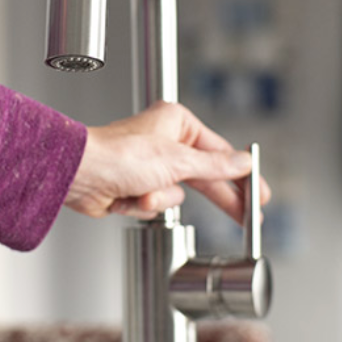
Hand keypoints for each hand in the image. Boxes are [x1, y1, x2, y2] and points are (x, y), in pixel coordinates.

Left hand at [65, 101, 270, 222]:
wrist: (80, 175)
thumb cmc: (119, 155)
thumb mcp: (178, 161)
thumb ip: (215, 166)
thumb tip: (243, 163)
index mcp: (177, 123)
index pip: (221, 153)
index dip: (243, 176)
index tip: (260, 194)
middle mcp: (165, 142)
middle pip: (204, 177)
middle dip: (218, 198)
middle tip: (247, 217)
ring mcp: (149, 166)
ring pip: (176, 197)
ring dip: (159, 200)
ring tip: (142, 193)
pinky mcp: (135, 187)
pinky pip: (155, 205)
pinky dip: (142, 206)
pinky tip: (128, 198)